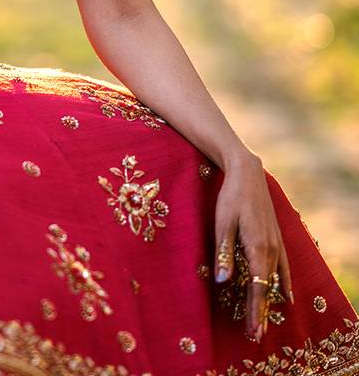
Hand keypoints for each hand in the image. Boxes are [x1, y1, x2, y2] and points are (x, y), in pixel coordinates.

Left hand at [213, 152, 292, 342]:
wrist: (247, 173)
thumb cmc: (230, 197)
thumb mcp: (221, 223)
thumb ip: (224, 252)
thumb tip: (223, 281)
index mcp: (258, 248)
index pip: (257, 287)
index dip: (255, 310)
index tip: (253, 330)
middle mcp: (272, 249)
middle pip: (268, 287)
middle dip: (261, 311)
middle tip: (256, 334)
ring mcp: (277, 244)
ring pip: (276, 279)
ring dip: (271, 301)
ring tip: (266, 321)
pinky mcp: (277, 238)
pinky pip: (283, 267)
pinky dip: (284, 283)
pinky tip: (287, 296)